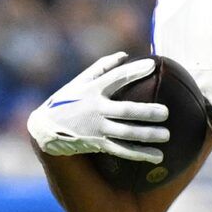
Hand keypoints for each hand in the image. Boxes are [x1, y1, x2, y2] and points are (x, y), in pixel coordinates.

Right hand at [28, 52, 169, 160]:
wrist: (45, 128)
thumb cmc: (67, 100)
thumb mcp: (80, 81)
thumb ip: (101, 67)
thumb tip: (124, 55)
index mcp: (93, 90)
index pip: (115, 78)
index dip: (133, 71)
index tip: (152, 65)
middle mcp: (96, 109)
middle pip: (125, 111)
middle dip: (146, 112)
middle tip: (166, 112)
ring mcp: (97, 128)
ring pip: (126, 133)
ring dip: (147, 135)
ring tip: (167, 135)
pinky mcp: (97, 144)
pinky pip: (122, 150)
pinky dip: (140, 154)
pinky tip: (158, 156)